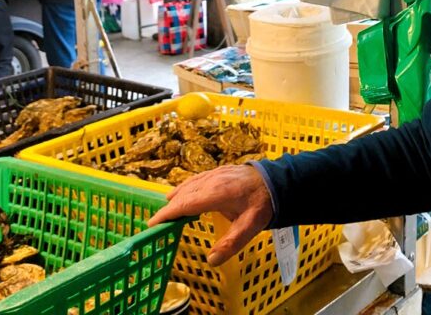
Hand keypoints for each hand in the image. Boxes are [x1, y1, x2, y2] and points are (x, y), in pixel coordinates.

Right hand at [147, 164, 273, 264]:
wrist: (278, 180)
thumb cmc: (264, 203)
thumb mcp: (250, 227)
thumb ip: (230, 244)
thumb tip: (211, 261)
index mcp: (216, 193)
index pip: (184, 204)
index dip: (167, 213)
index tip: (152, 224)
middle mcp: (212, 180)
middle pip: (183, 194)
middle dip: (168, 208)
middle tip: (157, 222)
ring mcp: (215, 173)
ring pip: (189, 184)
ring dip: (177, 196)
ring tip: (167, 209)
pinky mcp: (220, 170)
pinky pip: (197, 178)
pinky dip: (186, 188)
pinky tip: (186, 193)